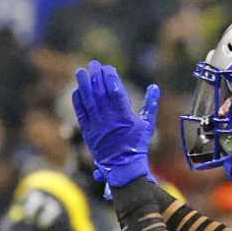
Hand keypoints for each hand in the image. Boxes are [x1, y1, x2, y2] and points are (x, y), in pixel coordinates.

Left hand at [71, 61, 157, 188]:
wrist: (123, 166)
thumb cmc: (137, 144)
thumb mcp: (147, 124)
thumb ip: (150, 104)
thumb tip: (154, 87)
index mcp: (125, 116)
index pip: (115, 91)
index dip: (110, 77)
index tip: (107, 68)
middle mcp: (109, 120)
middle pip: (100, 93)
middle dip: (96, 76)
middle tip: (93, 64)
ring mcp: (97, 126)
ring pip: (88, 101)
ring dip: (83, 85)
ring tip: (80, 71)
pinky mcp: (88, 132)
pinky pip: (81, 113)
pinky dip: (78, 100)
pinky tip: (77, 90)